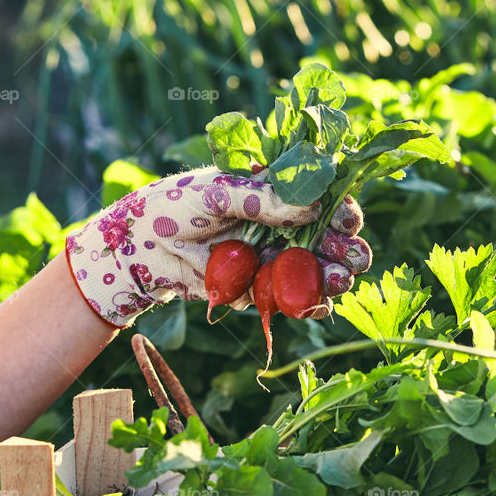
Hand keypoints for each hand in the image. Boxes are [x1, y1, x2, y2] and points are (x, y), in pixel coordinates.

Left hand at [65, 166, 371, 326]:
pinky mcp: (261, 292)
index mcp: (278, 194)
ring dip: (335, 278)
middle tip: (354, 259)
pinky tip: (317, 304)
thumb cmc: (176, 207)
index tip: (348, 219)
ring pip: (319, 273)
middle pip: (331, 239)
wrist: (141, 251)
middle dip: (348, 249)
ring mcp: (275, 261)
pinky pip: (293, 301)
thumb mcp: (218, 190)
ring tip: (339, 281)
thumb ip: (263, 197)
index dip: (342, 209)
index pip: (324, 199)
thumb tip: (312, 207)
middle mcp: (283, 227)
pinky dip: (309, 305)